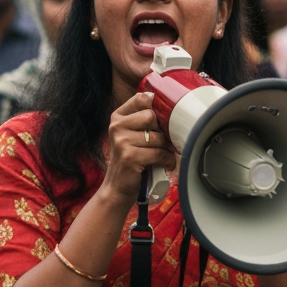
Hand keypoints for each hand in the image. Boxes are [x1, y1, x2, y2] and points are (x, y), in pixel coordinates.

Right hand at [96, 92, 176, 207]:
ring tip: (163, 155)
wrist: (116, 188)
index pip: (141, 98)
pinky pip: (158, 153)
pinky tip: (165, 164)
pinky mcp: (129, 156)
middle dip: (162, 131)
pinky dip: (166, 160)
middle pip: (151, 116)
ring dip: (165, 148)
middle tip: (163, 143)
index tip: (161, 121)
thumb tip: (169, 108)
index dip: (155, 108)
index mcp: (117, 117)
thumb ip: (143, 121)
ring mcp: (121, 141)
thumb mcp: (130, 135)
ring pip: (157, 136)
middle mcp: (116, 126)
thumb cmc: (130, 160)